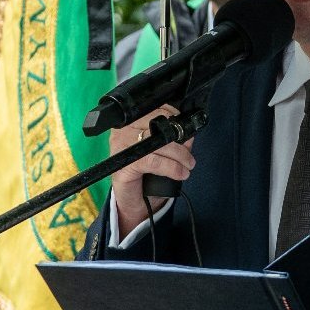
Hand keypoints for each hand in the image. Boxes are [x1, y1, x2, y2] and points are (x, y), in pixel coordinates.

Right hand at [108, 104, 194, 234]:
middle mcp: (122, 131)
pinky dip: (171, 167)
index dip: (173, 117)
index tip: (186, 129)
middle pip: (158, 126)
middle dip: (179, 140)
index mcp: (130, 123)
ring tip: (188, 166)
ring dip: (179, 155)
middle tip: (189, 156)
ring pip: (158, 143)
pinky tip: (180, 173)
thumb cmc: (148, 173)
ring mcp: (121, 147)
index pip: (154, 109)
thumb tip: (189, 133)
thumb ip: (175, 138)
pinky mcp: (123, 165)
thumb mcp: (164, 151)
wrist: (135, 200)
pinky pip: (153, 161)